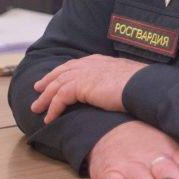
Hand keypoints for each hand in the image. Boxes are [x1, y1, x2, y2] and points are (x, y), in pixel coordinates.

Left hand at [31, 55, 145, 122]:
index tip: (55, 78)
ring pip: (56, 85)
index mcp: (99, 61)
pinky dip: (53, 109)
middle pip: (61, 72)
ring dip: (45, 98)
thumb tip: (117, 90)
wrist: (141, 85)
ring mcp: (83, 74)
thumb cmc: (140, 85)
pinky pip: (60, 98)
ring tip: (37, 109)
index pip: (75, 65)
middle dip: (48, 81)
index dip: (62, 72)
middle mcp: (88, 64)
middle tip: (37, 89)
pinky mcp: (80, 86)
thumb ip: (116, 81)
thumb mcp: (126, 79)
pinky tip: (49, 118)